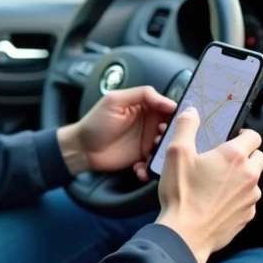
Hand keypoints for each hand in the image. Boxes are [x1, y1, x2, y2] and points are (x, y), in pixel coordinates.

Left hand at [56, 86, 176, 178]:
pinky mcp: (143, 157)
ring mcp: (147, 141)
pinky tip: (143, 168)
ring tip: (153, 150)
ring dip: (165, 149)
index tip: (179, 118)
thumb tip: (168, 101)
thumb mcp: (115, 101)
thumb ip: (142, 94)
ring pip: (166, 144)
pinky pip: (156, 161)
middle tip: (162, 136)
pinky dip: (153, 165)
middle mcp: (148, 123)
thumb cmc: (96, 122)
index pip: (166, 106)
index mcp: (144, 106)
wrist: (82, 149)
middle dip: (172, 132)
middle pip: (171, 126)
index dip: (175, 111)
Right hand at [154, 107, 262, 262]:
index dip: (243, 134)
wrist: (185, 235)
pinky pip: (247, 201)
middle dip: (246, 155)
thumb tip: (192, 111)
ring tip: (217, 183)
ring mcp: (251, 198)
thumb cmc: (181, 194)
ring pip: (253, 180)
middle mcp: (249, 176)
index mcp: (234, 156)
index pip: (254, 135)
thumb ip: (186, 127)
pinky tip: (217, 201)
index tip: (231, 138)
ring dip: (241, 178)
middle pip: (259, 157)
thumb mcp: (176, 153)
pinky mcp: (247, 216)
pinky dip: (237, 198)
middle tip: (224, 160)